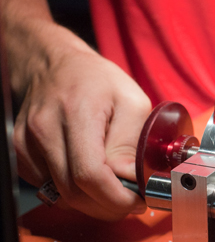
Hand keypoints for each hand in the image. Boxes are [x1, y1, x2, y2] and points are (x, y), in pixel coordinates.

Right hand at [12, 21, 149, 219]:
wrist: (56, 65)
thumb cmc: (98, 80)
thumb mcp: (131, 102)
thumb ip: (132, 142)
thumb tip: (133, 179)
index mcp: (77, 113)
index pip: (90, 174)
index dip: (116, 197)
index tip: (137, 199)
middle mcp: (45, 130)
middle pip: (73, 191)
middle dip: (107, 205)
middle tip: (131, 199)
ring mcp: (28, 142)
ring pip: (60, 195)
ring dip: (91, 201)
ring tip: (115, 187)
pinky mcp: (22, 152)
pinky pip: (49, 187)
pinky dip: (73, 191)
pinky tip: (91, 177)